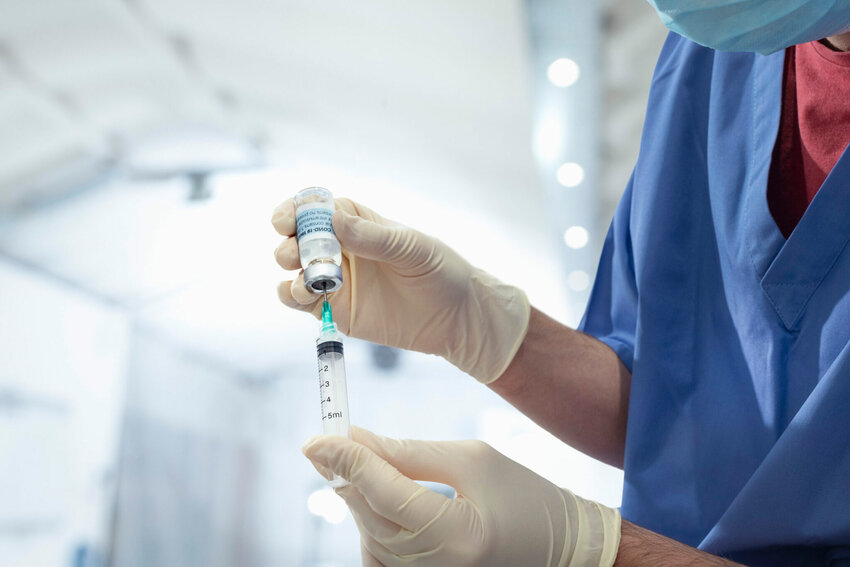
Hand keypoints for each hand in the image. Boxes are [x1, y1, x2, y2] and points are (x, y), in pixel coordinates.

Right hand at [272, 198, 529, 382]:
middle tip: (295, 253)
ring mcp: (336, 280)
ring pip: (296, 269)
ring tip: (305, 280)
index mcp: (359, 223)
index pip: (318, 208)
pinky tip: (300, 294)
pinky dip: (290, 295)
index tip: (286, 218)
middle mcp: (342, 249)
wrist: (457, 318)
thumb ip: (373, 237)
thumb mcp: (411, 248)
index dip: (297, 210)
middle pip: (299, 238)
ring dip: (289, 269)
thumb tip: (333, 219)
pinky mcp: (337, 310)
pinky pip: (302, 300)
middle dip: (289, 242)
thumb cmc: (440, 271)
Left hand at [302, 426, 620, 566]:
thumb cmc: (523, 496)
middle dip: (344, 474)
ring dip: (358, 496)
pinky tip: (380, 501)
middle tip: (326, 443)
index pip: (385, 493)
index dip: (346, 462)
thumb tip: (355, 439)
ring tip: (367, 467)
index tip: (315, 439)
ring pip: (367, 534)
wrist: (560, 548)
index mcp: (457, 534)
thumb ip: (409, 452)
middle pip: (368, 514)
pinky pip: (377, 555)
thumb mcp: (472, 459)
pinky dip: (370, 523)